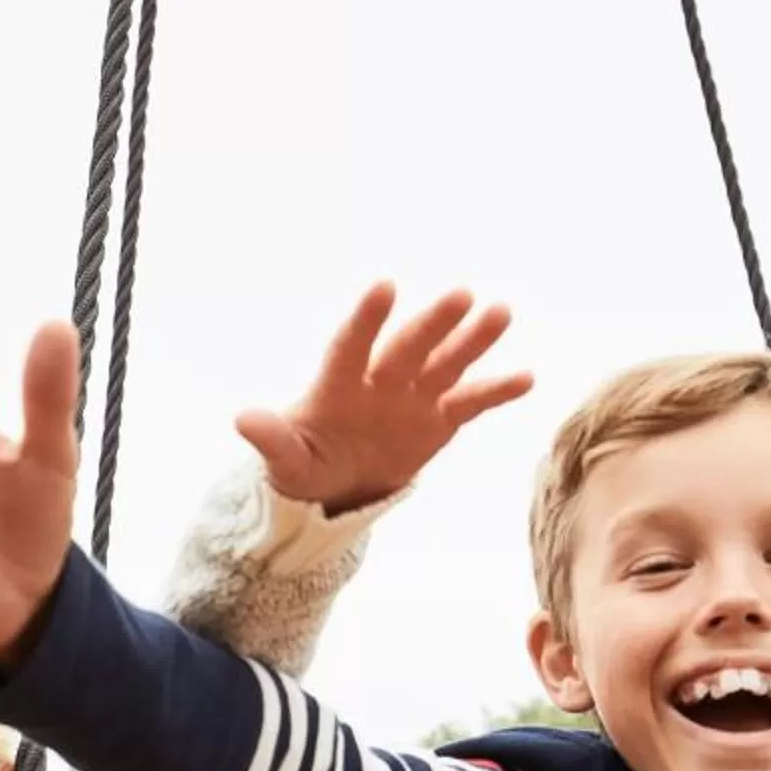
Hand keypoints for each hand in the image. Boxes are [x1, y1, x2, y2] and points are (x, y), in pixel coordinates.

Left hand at [233, 284, 532, 510]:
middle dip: (433, 324)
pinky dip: (496, 391)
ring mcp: (413, 397)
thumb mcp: (285, 460)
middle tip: (461, 295)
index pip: (352, 346)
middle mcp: (381, 382)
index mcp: (338, 386)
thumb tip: (243, 419)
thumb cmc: (304, 465)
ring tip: (501, 312)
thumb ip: (272, 439)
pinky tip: (526, 377)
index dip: (367, 319)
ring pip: (446, 362)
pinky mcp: (439, 418)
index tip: (384, 286)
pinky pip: (471, 401)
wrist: (338, 484)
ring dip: (472, 340)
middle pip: (408, 348)